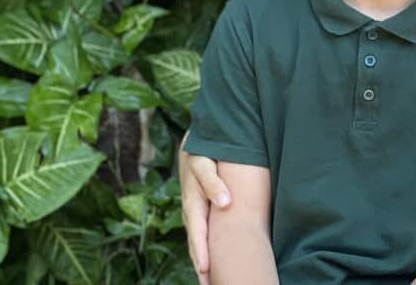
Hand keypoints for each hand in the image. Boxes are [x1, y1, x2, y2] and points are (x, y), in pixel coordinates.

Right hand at [179, 135, 231, 284]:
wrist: (196, 145)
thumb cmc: (204, 152)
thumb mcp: (205, 163)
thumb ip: (213, 182)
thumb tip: (224, 204)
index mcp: (192, 201)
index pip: (197, 231)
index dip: (201, 251)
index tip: (205, 269)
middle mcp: (191, 210)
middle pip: (196, 241)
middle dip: (201, 263)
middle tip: (207, 282)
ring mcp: (194, 212)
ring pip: (198, 240)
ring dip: (202, 260)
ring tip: (208, 281)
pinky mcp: (200, 211)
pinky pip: (203, 233)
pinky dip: (204, 250)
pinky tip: (212, 265)